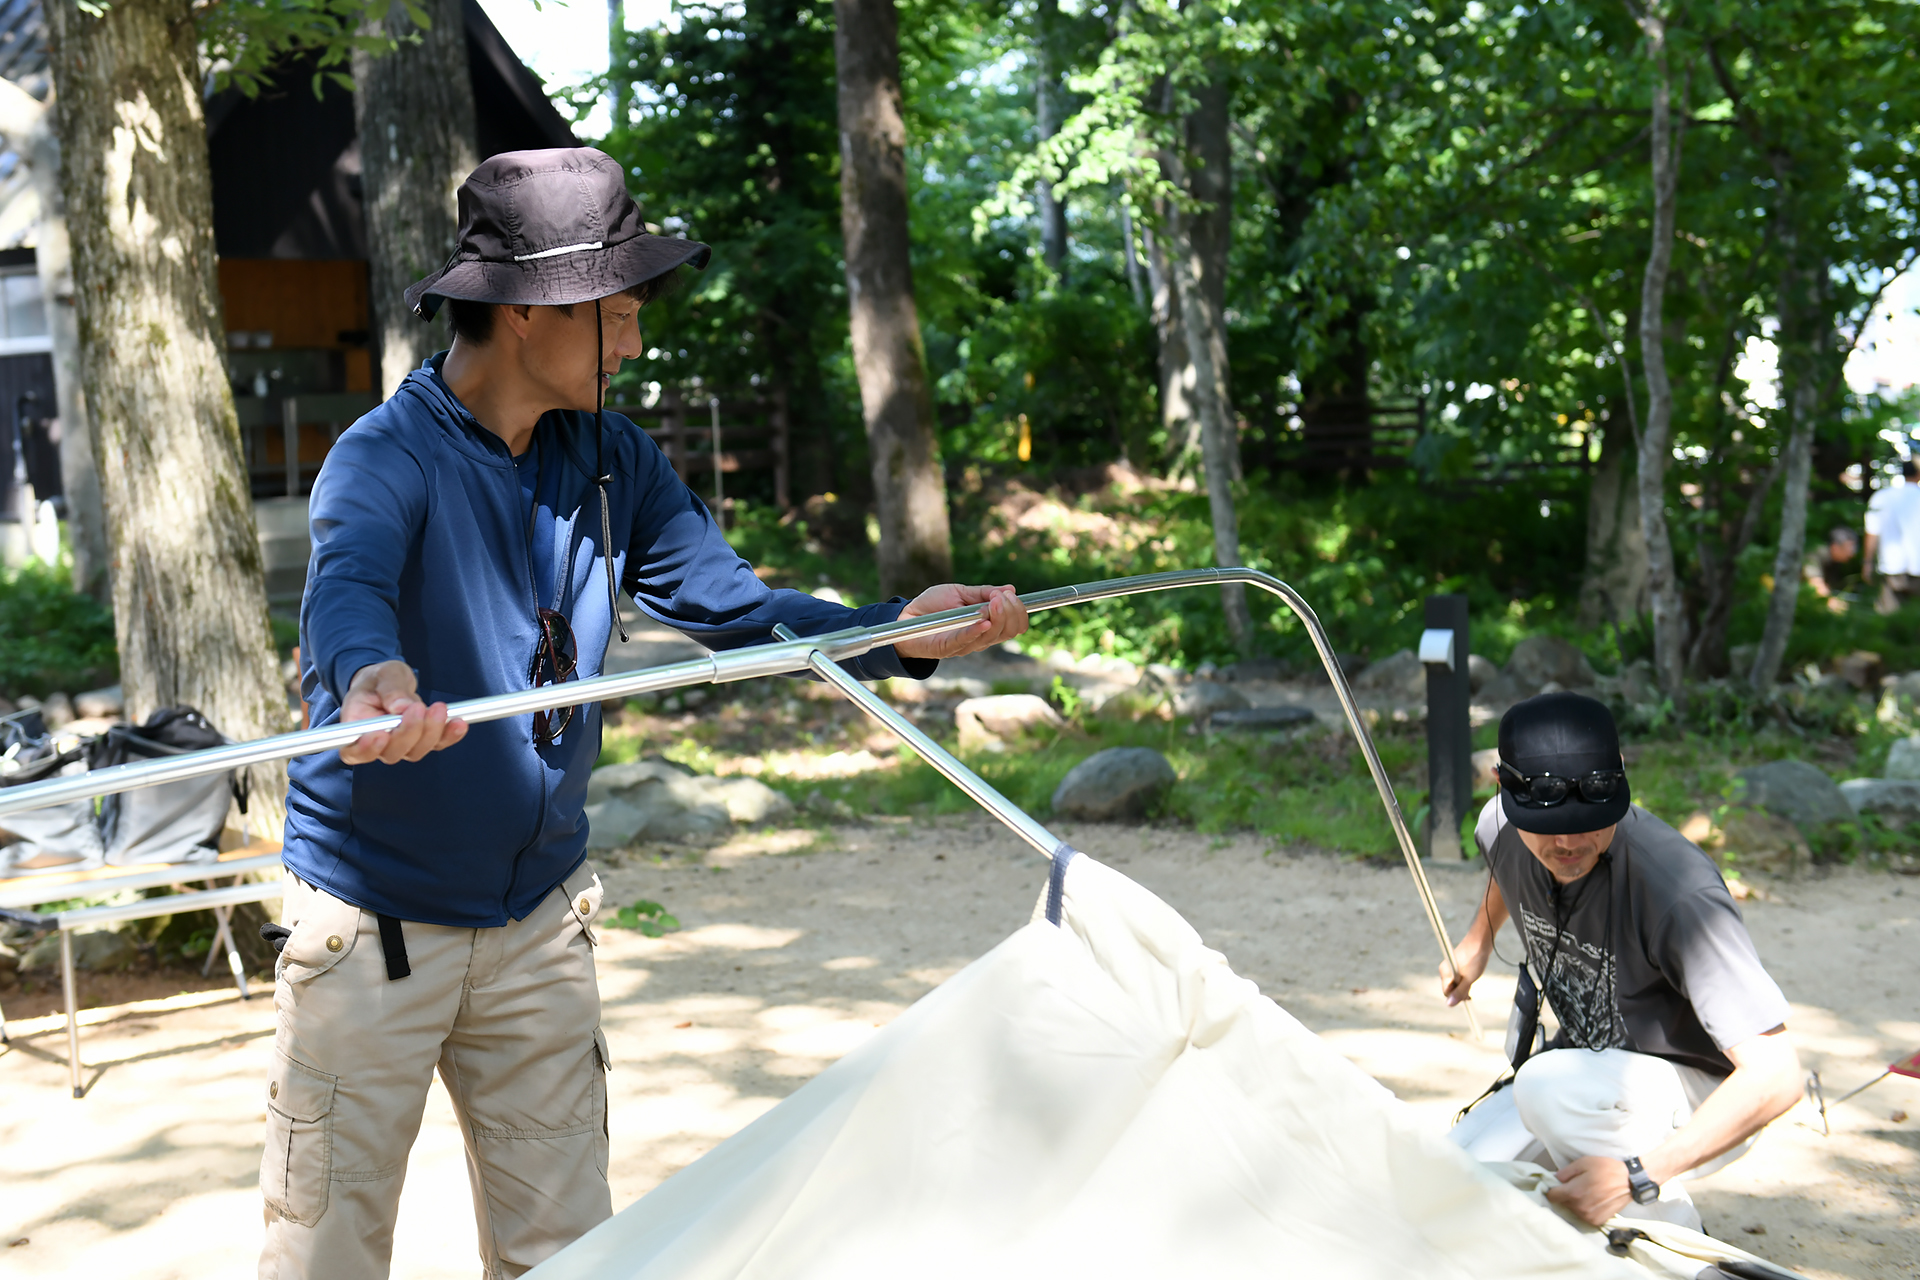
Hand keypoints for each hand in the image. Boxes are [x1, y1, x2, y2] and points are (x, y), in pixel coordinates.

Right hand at [339, 660, 468, 764]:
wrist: (389, 682)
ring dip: (431, 731)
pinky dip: (450, 735)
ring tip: (440, 708)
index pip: (353, 751)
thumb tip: (401, 707)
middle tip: (418, 707)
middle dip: (409, 732)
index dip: (365, 749)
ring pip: (416, 750)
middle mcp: (376, 743)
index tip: (381, 735)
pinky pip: (437, 744)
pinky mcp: (421, 741)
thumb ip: (390, 690)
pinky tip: (459, 723)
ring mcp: (400, 745)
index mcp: (355, 726)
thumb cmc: (379, 679)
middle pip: (391, 752)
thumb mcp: (382, 675)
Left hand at [894, 584, 1029, 661]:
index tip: (1011, 595)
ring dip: (997, 616)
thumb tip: (1010, 588)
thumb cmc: (933, 605)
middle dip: (1011, 612)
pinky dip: (977, 630)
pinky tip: (984, 620)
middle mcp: (979, 638)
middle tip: (1003, 596)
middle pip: (1007, 631)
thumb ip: (983, 593)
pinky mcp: (948, 648)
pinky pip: (966, 640)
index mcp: (986, 626)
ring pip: (991, 636)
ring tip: (996, 600)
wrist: (906, 615)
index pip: (1013, 626)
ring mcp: (965, 645)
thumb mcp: (960, 592)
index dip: (1018, 611)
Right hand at [1439, 942, 1487, 1005]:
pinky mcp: (1457, 964)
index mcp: (1444, 973)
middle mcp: (1445, 970)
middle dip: (1460, 992)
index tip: (1469, 996)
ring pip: (1455, 983)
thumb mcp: (1468, 979)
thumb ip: (1459, 992)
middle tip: (1472, 991)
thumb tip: (1449, 1005)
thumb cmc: (1474, 959)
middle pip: (1450, 988)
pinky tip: (1473, 976)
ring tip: (1474, 981)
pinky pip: (1459, 977)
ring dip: (1464, 986)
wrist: (1481, 941)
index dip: (1457, 996)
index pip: (1447, 992)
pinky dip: (1465, 980)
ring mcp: (1451, 967)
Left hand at [1547, 1156, 1633, 1225]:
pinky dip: (1585, 1210)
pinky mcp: (1597, 1221)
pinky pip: (1584, 1216)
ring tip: (1587, 1193)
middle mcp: (1580, 1208)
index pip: (1551, 1196)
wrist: (1629, 1182)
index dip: (1552, 1189)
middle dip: (1565, 1195)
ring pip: (1572, 1210)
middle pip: (1562, 1203)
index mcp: (1574, 1193)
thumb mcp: (1583, 1163)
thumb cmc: (1607, 1170)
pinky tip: (1593, 1201)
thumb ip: (1566, 1172)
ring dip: (1575, 1203)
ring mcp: (1589, 1216)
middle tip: (1576, 1186)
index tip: (1555, 1186)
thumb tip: (1556, 1179)